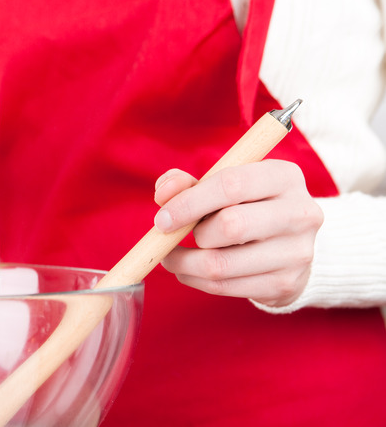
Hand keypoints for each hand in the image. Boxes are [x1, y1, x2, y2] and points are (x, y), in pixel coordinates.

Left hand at [153, 160, 323, 307]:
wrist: (287, 245)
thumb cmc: (245, 206)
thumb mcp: (220, 185)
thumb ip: (187, 183)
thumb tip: (163, 193)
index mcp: (284, 176)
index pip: (231, 184)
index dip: (189, 202)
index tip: (162, 218)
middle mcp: (301, 213)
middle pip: (231, 226)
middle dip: (194, 233)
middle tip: (175, 236)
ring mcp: (297, 252)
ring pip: (222, 264)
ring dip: (185, 262)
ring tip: (172, 256)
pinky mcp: (286, 284)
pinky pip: (225, 287)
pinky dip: (195, 280)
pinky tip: (188, 271)